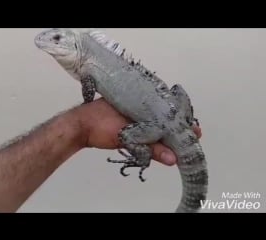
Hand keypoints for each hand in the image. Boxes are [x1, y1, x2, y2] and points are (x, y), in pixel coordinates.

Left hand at [77, 98, 201, 165]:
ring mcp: (137, 119)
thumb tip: (173, 159)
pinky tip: (167, 148)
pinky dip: (158, 141)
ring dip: (170, 136)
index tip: (195, 131)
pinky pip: (149, 134)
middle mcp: (143, 108)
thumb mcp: (130, 135)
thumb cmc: (102, 122)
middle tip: (194, 138)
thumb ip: (152, 147)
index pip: (170, 110)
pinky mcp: (132, 129)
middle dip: (179, 129)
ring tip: (184, 145)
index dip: (183, 121)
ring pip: (158, 127)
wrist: (82, 126)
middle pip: (166, 119)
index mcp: (143, 101)